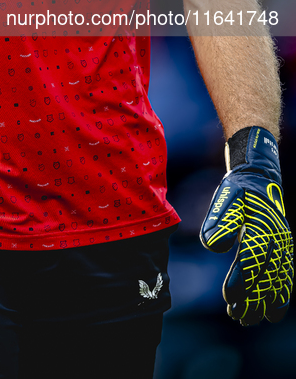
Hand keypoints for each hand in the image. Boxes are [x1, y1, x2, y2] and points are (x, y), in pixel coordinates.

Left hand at [200, 127, 292, 324]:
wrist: (260, 178)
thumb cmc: (239, 190)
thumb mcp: (226, 198)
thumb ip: (218, 221)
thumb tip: (212, 246)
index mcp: (260, 226)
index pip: (251, 258)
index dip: (241, 279)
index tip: (229, 298)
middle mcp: (276, 239)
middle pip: (265, 274)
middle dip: (251, 298)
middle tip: (236, 316)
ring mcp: (283, 246)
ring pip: (277, 279)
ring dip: (264, 302)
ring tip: (248, 320)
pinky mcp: (284, 251)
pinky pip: (286, 276)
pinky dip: (280, 296)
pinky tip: (271, 313)